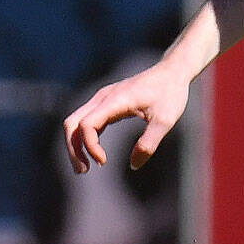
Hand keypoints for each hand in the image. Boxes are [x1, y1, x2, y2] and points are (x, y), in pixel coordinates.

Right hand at [64, 57, 194, 172]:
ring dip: (75, 145)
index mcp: (114, 100)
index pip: (87, 125)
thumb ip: (149, 143)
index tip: (103, 162)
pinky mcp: (106, 103)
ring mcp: (102, 99)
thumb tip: (134, 165)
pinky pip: (86, 122)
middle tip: (83, 171)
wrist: (171, 72)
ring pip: (76, 122)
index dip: (90, 146)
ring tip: (85, 167)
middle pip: (72, 124)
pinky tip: (95, 154)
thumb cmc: (170, 93)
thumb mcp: (165, 120)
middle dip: (73, 149)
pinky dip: (85, 139)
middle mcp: (103, 98)